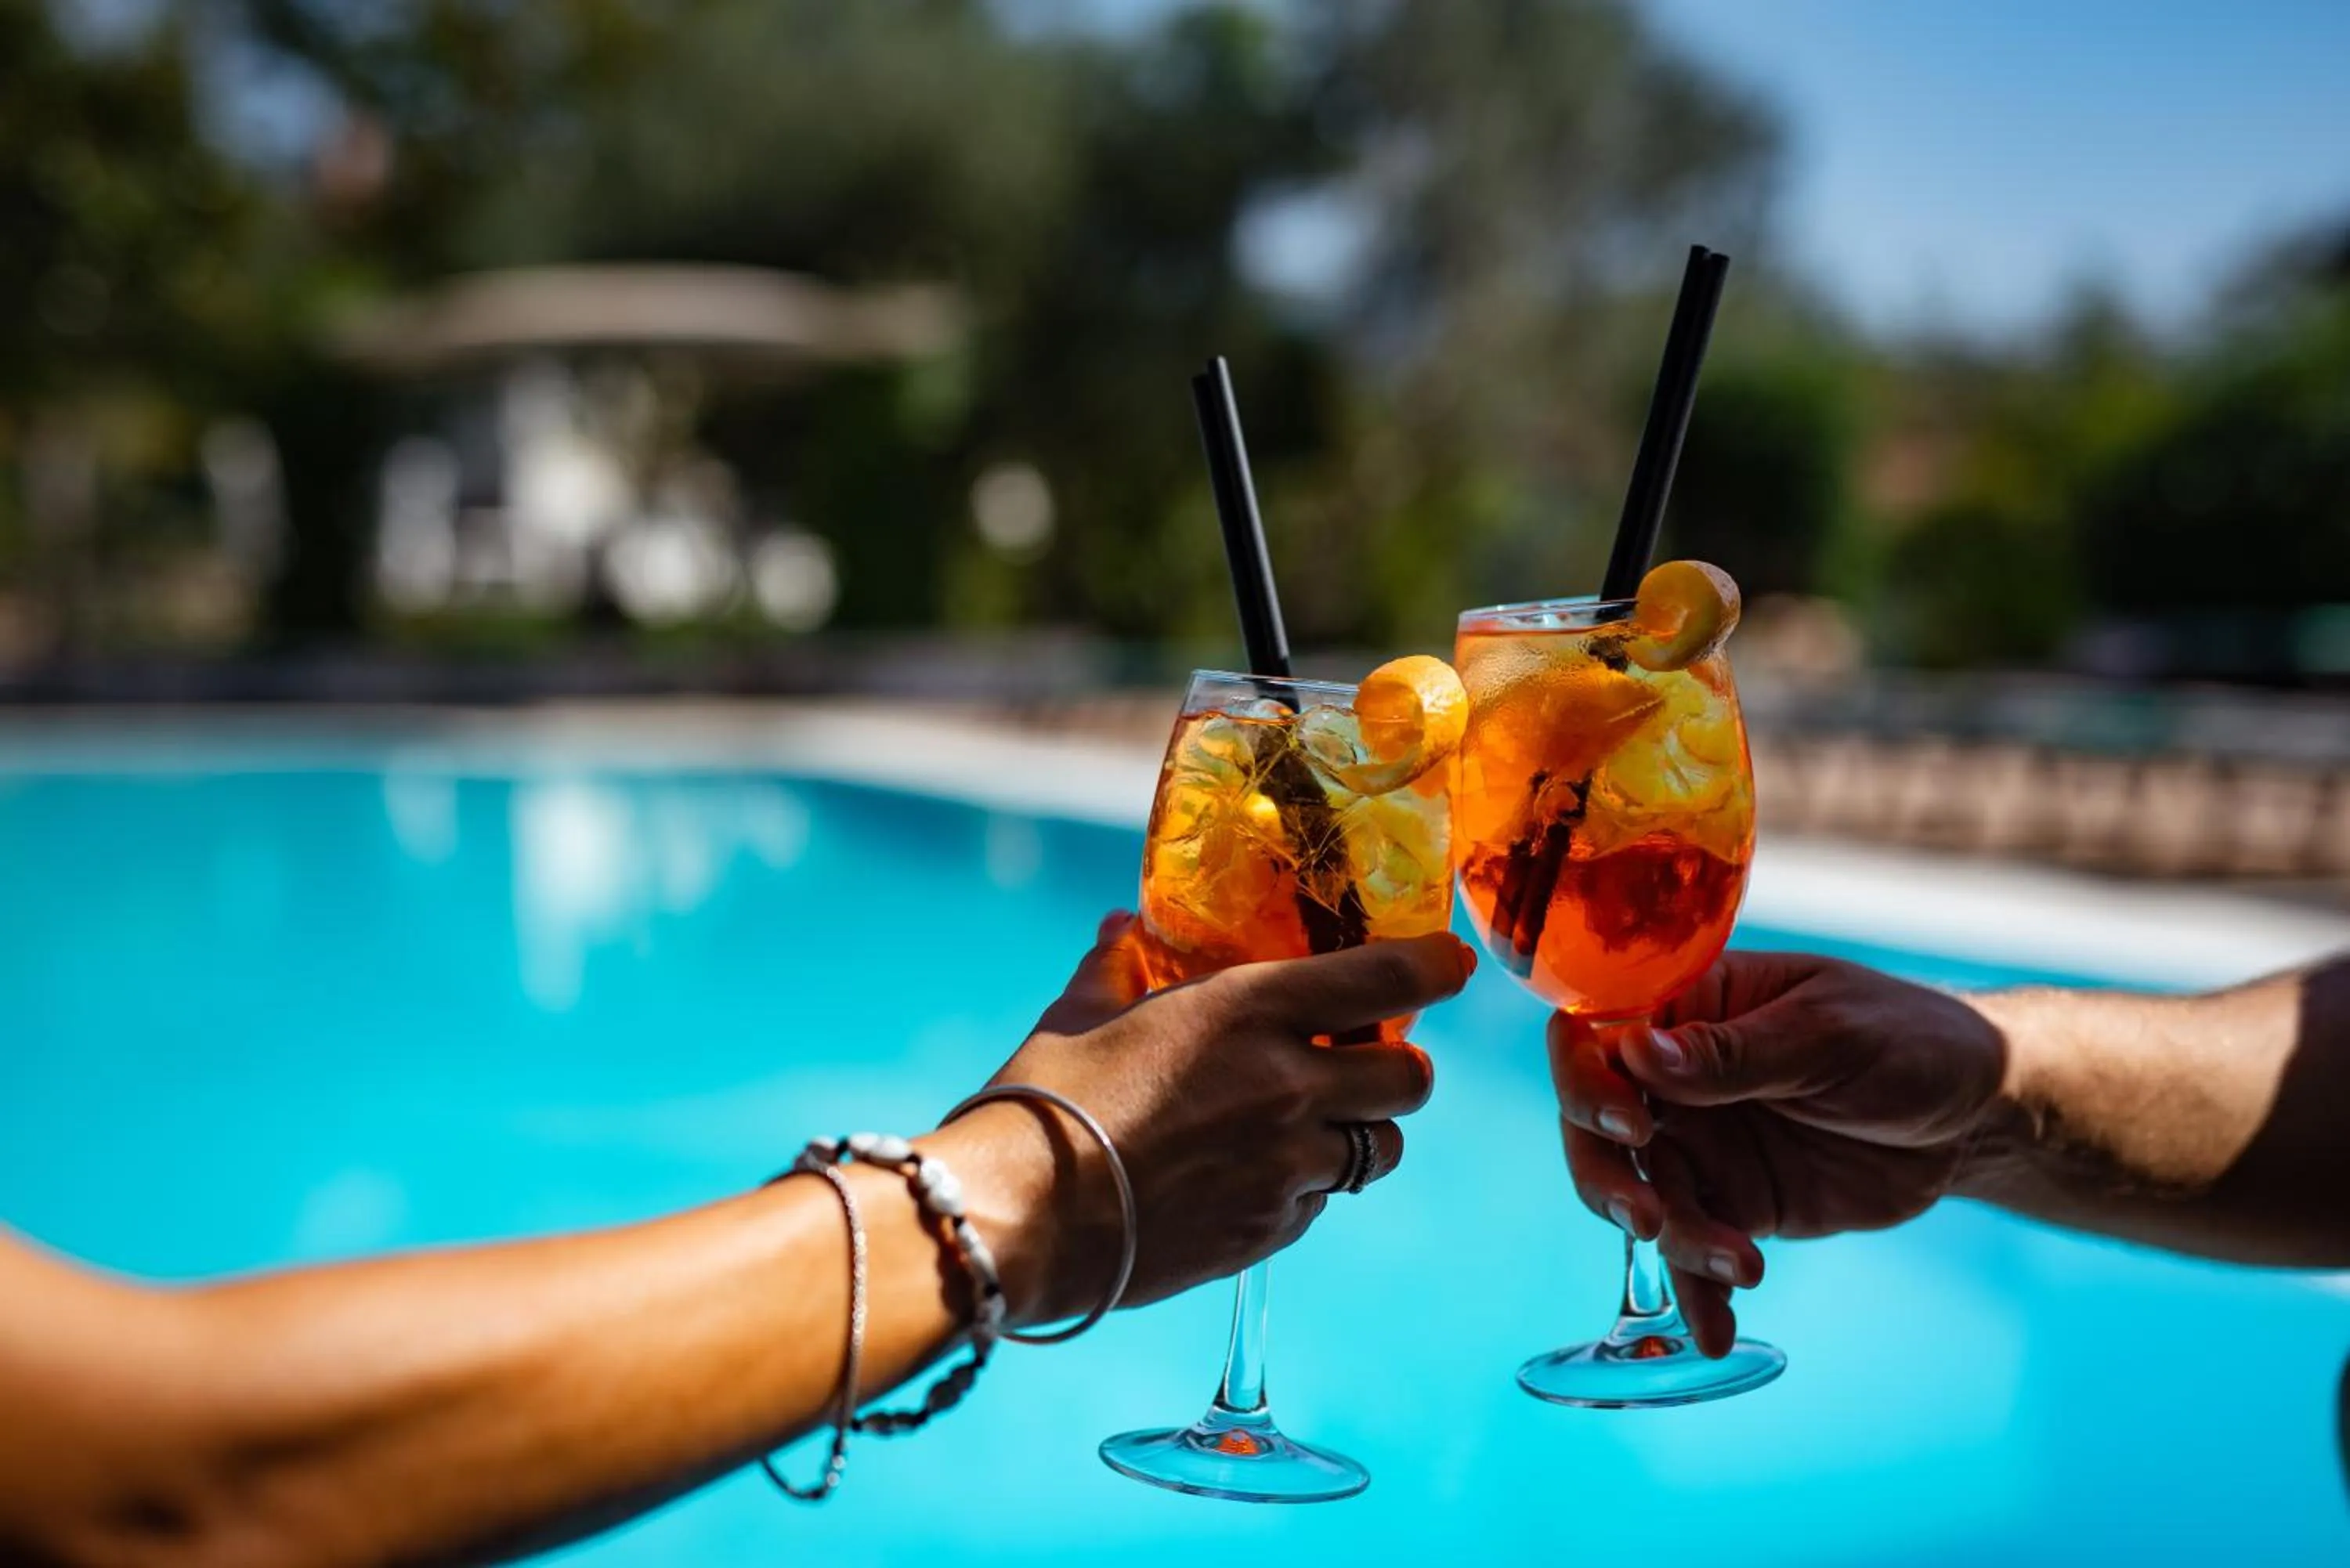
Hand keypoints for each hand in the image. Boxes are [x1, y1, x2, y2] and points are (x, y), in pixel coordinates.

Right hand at [927, 913, 1475, 1323]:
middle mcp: (1290, 1086)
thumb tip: (1125, 925)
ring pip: (1381, 1149)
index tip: (1451, 963)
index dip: (1437, 967)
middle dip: (1400, 1066)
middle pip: (1411, 1077)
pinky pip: (1322, 1203)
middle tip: (1365, 1060)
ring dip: (1363, 1133)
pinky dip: (1306, 1187)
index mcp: (1251, 1011)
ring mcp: (1287, 1166)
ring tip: (1316, 1126)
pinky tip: (1254, 1178)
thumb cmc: (1041, 1100)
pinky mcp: (1270, 1231)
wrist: (1017, 1218)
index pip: (1389, 977)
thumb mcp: (1081, 1013)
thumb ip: (1119, 963)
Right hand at [1548, 951, 2006, 1353]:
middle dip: (1606, 1177)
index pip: (1597, 1035)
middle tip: (1645, 1218)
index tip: (1632, 1125)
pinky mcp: (1736, 1204)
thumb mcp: (1828, 1034)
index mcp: (1688, 1008)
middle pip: (1597, 1127)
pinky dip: (1699, 1293)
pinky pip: (1693, 1250)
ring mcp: (1703, 1145)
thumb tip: (1639, 1055)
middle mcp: (1676, 1078)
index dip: (1588, 1080)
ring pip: (1643, 1196)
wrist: (1974, 1114)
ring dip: (1673, 1239)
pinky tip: (1717, 1332)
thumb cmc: (1906, 1037)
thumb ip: (1736, 1053)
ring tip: (1739, 1267)